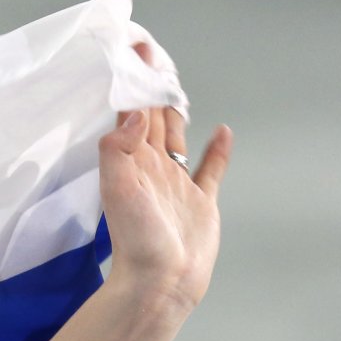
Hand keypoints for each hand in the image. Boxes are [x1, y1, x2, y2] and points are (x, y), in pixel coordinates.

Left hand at [99, 39, 231, 316]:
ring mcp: (176, 186)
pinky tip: (223, 132)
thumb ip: (119, 149)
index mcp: (131, 163)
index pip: (131, 114)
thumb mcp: (118, 188)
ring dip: (176, 113)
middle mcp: (151, 170)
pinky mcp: (200, 202)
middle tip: (150, 59)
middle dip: (150, 90)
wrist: (158, 284)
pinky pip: (210, 169)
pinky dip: (217, 150)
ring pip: (177, 139)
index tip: (133, 57)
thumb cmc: (136, 241)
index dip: (132, 86)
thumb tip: (133, 111)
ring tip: (175, 89)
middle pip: (152, 120)